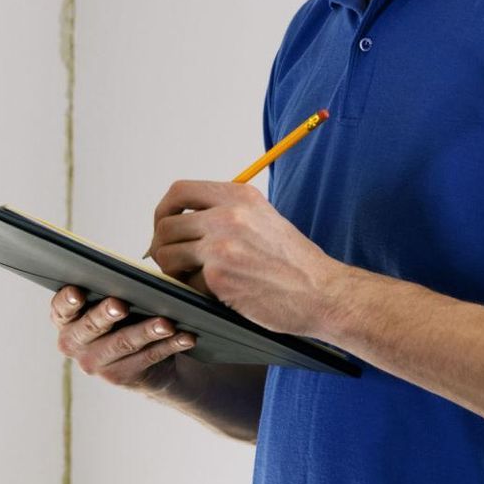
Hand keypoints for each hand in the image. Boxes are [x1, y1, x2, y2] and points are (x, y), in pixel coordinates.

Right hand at [49, 284, 199, 400]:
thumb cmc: (124, 318)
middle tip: (121, 305)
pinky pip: (147, 358)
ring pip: (122, 343)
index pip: (61, 309)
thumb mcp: (111, 305)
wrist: (140, 362)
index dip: (67, 301)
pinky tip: (186, 337)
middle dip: (106, 314)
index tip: (78, 292)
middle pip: (91, 326)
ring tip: (167, 323)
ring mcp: (94, 364)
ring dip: (147, 331)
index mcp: (66, 319)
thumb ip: (112, 291)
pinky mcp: (119, 377)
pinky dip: (170, 346)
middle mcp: (73, 344)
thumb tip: (134, 276)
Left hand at [146, 180, 341, 338]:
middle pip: (166, 224)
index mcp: (239, 196)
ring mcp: (221, 246)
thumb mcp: (262, 218)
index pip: (179, 191)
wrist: (322, 292)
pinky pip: (186, 282)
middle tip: (172, 260)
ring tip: (193, 277)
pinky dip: (195, 290)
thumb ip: (224, 212)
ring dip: (173, 269)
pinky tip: (218, 292)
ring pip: (166, 254)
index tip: (163, 226)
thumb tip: (180, 222)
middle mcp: (228, 215)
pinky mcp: (218, 277)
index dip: (163, 211)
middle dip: (161, 245)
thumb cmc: (294, 261)